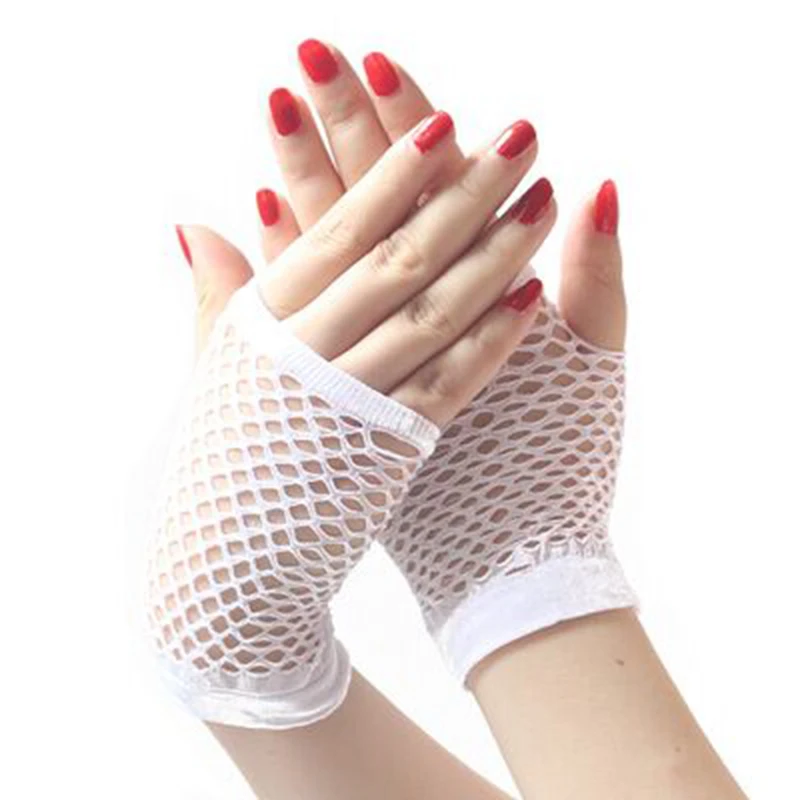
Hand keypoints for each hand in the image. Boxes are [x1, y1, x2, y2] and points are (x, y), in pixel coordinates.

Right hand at [150, 57, 554, 728]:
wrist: (224, 566)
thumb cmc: (217, 462)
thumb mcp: (208, 371)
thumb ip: (213, 296)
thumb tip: (196, 223)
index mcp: (263, 319)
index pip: (339, 227)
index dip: (395, 173)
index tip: (444, 122)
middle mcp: (309, 349)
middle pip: (400, 255)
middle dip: (466, 191)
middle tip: (521, 137)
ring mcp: (353, 398)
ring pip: (435, 310)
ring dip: (496, 252)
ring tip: (544, 201)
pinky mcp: (389, 449)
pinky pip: (449, 381)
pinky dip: (491, 338)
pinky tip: (533, 294)